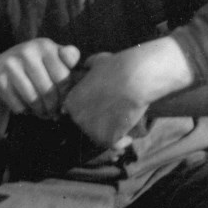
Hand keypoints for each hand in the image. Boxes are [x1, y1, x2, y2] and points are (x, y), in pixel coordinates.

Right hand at [0, 39, 79, 135]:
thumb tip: (86, 74)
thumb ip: (69, 61)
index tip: (65, 100)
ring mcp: (10, 64)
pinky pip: (19, 106)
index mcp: (45, 45)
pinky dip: (25, 112)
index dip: (66, 94)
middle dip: (54, 106)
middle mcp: (27, 51)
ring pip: (34, 99)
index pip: (64, 76)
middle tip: (55, 113)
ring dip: (41, 111)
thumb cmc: (34, 69)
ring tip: (44, 113)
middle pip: (49, 90)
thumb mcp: (51, 60)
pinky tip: (27, 108)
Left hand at [62, 38, 192, 147]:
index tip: (104, 108)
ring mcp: (91, 130)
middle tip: (115, 116)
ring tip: (123, 125)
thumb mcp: (98, 61)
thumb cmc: (119, 66)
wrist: (135, 78)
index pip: (78, 113)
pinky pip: (114, 145)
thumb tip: (88, 65)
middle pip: (87, 126)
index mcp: (71, 101)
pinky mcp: (107, 139)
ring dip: (111, 133)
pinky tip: (128, 137)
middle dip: (99, 123)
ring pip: (100, 136)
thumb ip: (89, 66)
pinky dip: (122, 142)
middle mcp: (77, 118)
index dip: (91, 112)